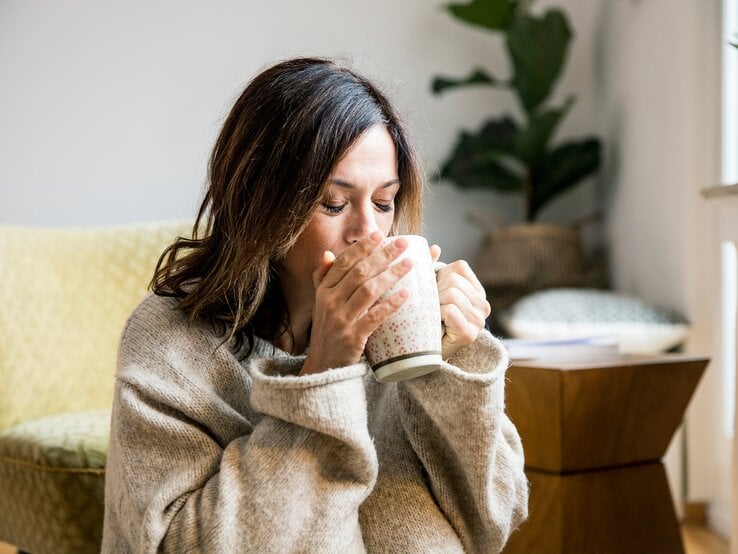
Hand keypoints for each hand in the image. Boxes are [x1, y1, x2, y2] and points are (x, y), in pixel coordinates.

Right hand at [300, 232, 413, 374]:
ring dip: (391, 274)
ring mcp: (341, 320)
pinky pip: (375, 317)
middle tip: (403, 244)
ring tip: (410, 264)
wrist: (322, 367)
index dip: (362, 247)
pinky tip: (407, 294)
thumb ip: (323, 277)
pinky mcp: (353, 337)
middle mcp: (330, 302)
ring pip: (368, 290)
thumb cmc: (327, 331)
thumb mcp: (320, 303)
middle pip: (359, 272)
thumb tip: (328, 252)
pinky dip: (391, 304)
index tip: (379, 234)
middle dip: (383, 255)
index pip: (343, 262)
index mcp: (324, 290)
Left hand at [430, 246, 490, 359]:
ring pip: (451, 294)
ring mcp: (479, 321)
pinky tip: (436, 324)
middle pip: (454, 281)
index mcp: (477, 291)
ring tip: (434, 316)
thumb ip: (433, 268)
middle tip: (432, 307)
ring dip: (435, 304)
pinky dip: (437, 314)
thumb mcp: (432, 290)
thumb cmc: (427, 318)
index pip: (459, 267)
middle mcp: (483, 305)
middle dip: (436, 291)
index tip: (436, 291)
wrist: (424, 353)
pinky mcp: (469, 334)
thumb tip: (434, 248)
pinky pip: (450, 310)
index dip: (441, 275)